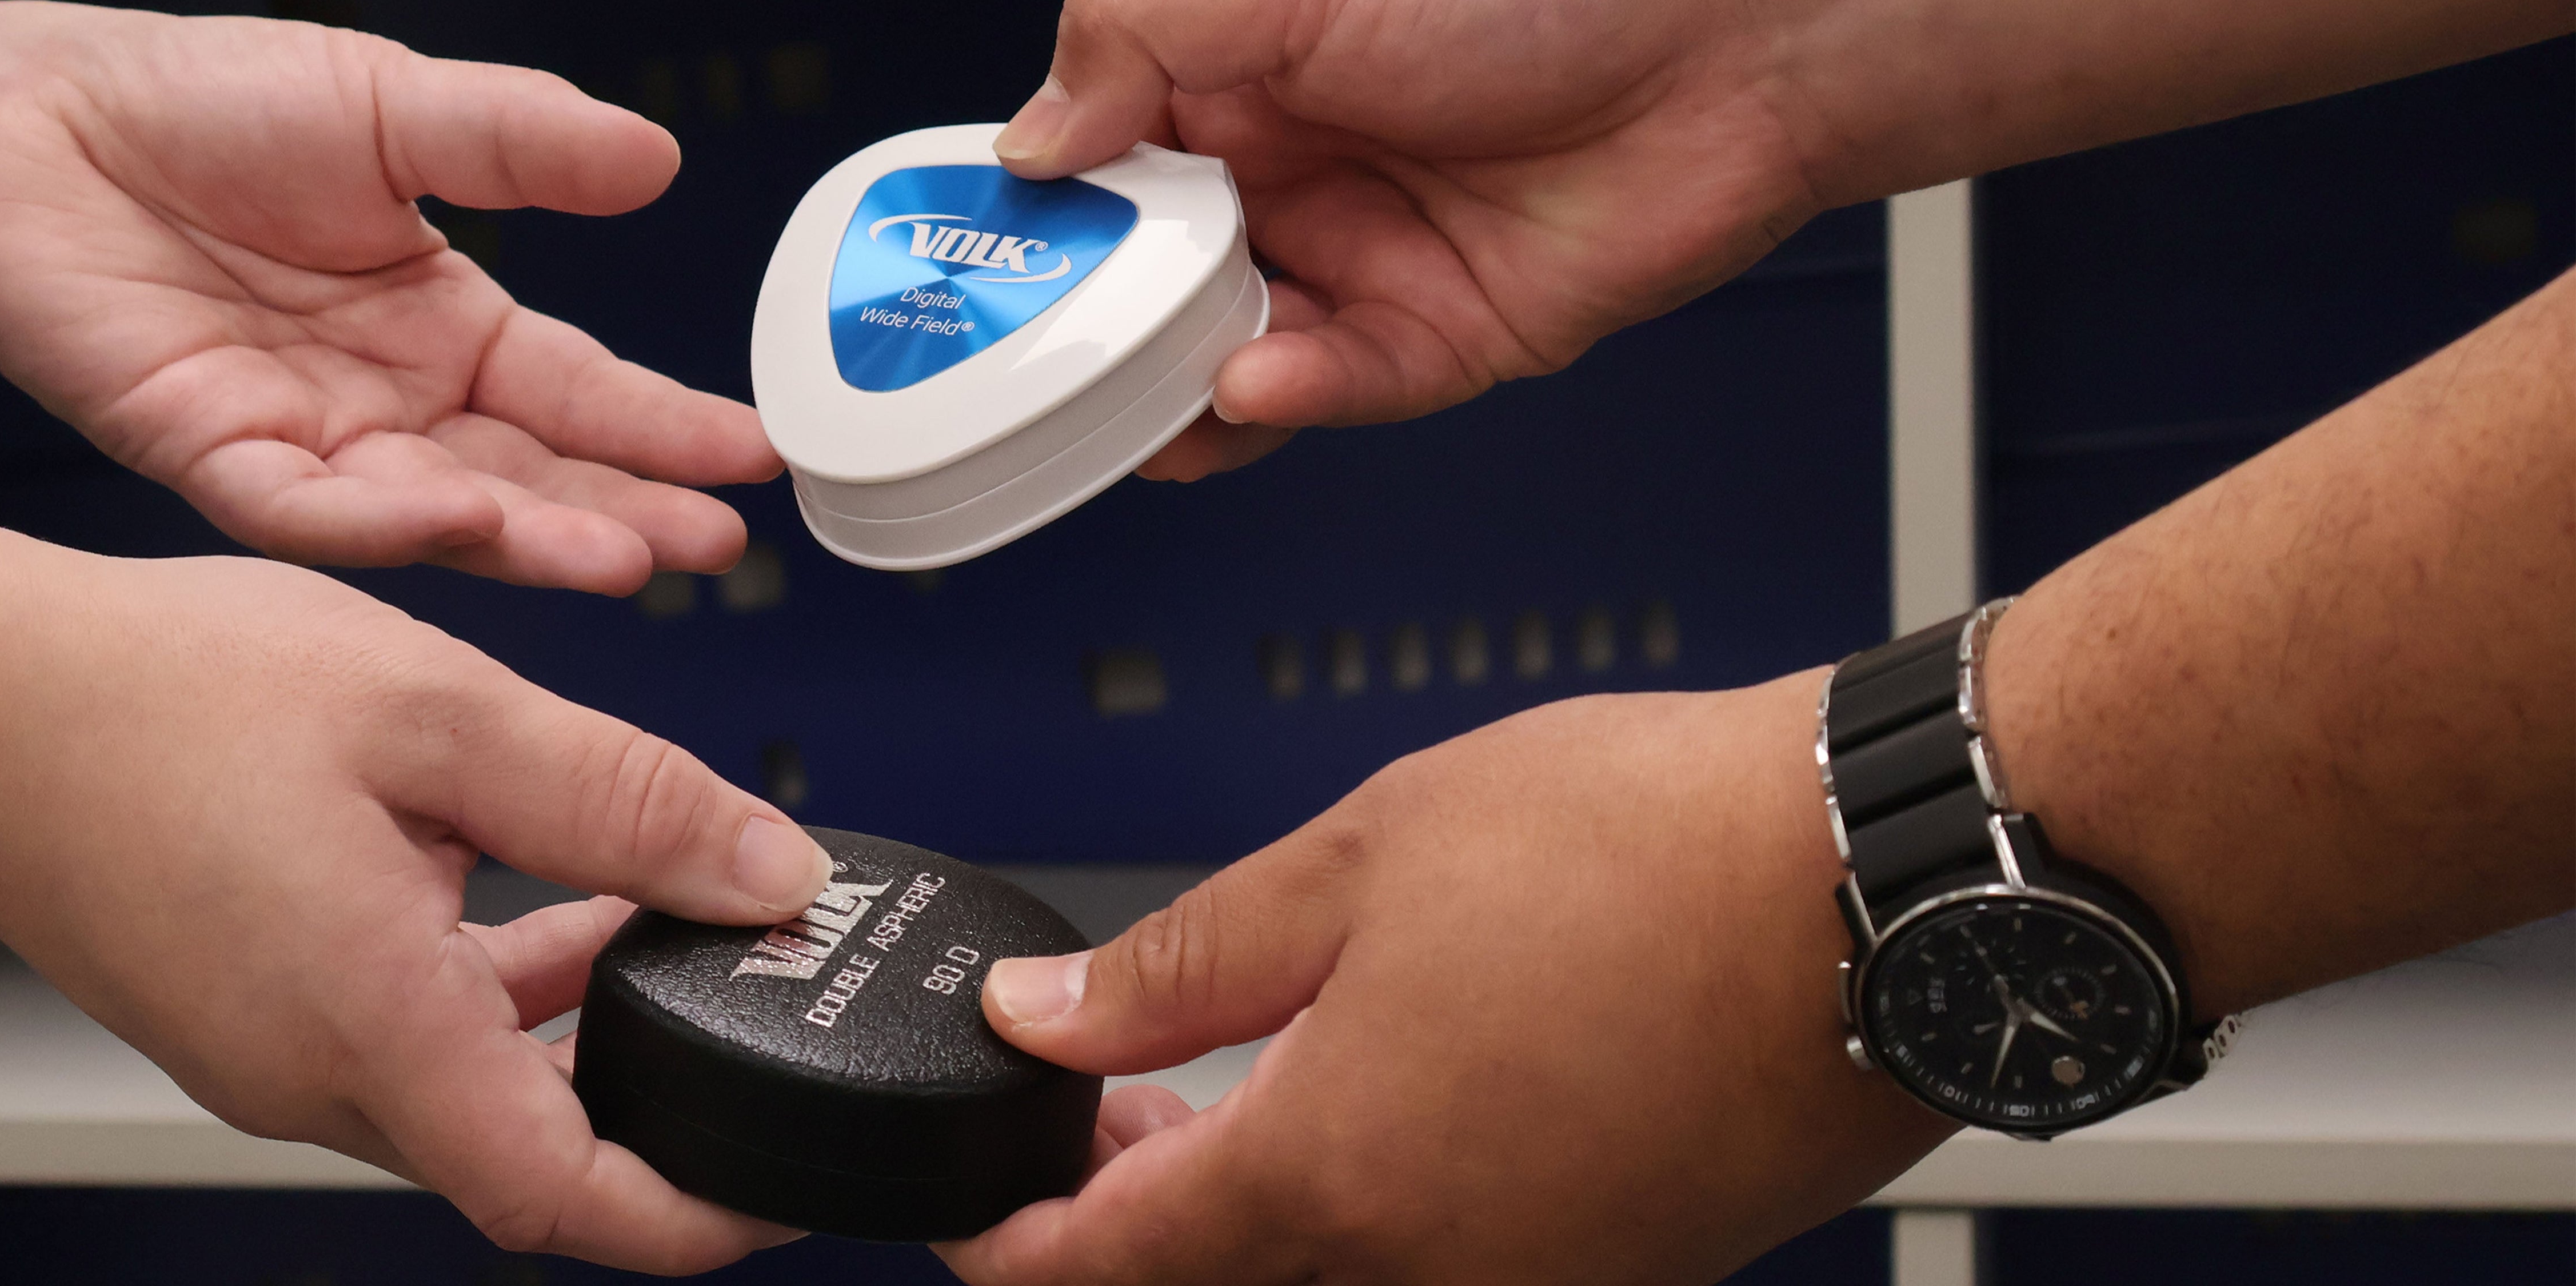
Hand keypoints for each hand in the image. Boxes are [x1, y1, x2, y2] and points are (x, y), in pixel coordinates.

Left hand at [0, 9, 777, 589]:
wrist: (25, 117)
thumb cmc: (197, 102)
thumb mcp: (392, 106)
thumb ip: (520, 139)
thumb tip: (656, 160)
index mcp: (442, 323)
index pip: (578, 392)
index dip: (665, 427)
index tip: (753, 452)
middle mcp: (388, 402)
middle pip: (531, 475)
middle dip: (627, 511)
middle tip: (714, 543)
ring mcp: (307, 441)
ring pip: (439, 514)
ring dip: (534, 539)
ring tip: (625, 556)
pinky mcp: (213, 456)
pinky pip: (310, 509)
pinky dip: (384, 521)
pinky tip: (462, 516)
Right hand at [0, 554, 833, 1270]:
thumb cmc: (148, 694)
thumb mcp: (435, 709)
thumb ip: (617, 798)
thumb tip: (763, 871)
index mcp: (368, 1026)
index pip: (563, 1202)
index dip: (693, 1213)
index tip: (778, 1180)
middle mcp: (310, 1078)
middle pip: (528, 1154)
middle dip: (652, 1097)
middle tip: (745, 1010)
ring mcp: (266, 1059)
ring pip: (467, 1089)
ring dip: (570, 1028)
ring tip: (658, 919)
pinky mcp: (241, 1018)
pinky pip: (398, 1040)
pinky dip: (487, 990)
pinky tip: (529, 887)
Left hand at [939, 675, 1956, 1283]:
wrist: (1883, 890)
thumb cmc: (1653, 854)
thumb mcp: (1361, 862)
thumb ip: (1177, 964)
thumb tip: (1045, 1016)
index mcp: (1337, 1180)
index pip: (1109, 1270)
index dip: (1015, 1245)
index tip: (976, 1210)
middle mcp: (1435, 1272)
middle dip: (1128, 1227)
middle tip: (1101, 1118)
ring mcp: (1540, 1285)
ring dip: (1253, 1220)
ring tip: (1226, 1095)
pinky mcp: (1626, 1273)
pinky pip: (1448, 1273)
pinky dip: (1370, 1217)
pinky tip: (1371, 1104)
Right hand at [992, 0, 1823, 478]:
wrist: (1737, 36)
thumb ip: (1134, 41)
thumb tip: (1033, 141)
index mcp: (1240, 73)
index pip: (1100, 162)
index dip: (1037, 217)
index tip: (971, 265)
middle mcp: (1297, 167)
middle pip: (1152, 278)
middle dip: (1091, 331)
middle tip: (1032, 368)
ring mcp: (1368, 255)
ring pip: (1234, 353)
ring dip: (1176, 392)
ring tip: (1130, 413)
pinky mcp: (1447, 334)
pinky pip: (1347, 386)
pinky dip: (1294, 392)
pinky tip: (1252, 385)